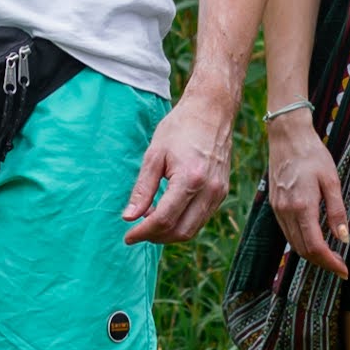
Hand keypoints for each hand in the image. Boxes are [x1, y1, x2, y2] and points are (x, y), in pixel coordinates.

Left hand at [123, 87, 235, 244]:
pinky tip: (167, 210)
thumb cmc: (180, 128)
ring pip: (193, 229)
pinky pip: (201, 218)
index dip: (143, 232)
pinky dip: (182, 222)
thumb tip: (129, 217)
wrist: (211, 112)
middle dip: (156, 237)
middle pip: (181, 232)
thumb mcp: (154, 155)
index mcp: (190, 179)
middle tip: (137, 230)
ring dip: (169, 232)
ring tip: (150, 218)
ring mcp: (219, 193)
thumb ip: (142, 189)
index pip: (164, 219)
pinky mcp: (222, 192)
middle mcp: (209, 190)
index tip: (128, 236)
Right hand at [264, 111, 349, 276]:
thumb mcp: (331, 180)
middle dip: (322, 262)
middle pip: (303, 250)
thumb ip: (337, 211)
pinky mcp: (275, 205)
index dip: (330, 263)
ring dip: (311, 255)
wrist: (287, 136)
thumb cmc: (312, 154)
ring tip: (330, 256)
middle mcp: (286, 212)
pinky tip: (314, 239)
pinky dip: (301, 242)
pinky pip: (287, 232)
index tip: (344, 270)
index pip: (316, 246)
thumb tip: (343, 237)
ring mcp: (278, 210)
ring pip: (293, 244)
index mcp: (302, 206)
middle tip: (340, 266)